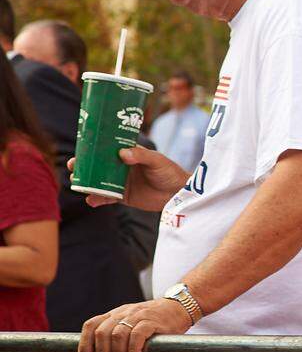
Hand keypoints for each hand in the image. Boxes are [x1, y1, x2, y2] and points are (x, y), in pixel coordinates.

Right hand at [68, 146, 189, 209]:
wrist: (178, 193)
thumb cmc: (169, 172)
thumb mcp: (156, 161)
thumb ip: (141, 156)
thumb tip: (123, 154)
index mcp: (127, 155)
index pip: (105, 150)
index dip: (91, 150)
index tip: (79, 151)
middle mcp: (121, 168)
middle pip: (97, 166)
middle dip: (83, 167)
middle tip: (73, 168)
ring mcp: (120, 183)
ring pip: (98, 182)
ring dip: (86, 184)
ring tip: (78, 185)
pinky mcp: (123, 197)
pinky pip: (107, 198)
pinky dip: (98, 200)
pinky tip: (91, 201)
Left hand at [78, 298, 192, 351]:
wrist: (178, 308)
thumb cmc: (154, 321)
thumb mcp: (132, 323)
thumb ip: (118, 335)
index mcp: (115, 314)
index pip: (92, 325)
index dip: (84, 342)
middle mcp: (123, 313)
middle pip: (102, 333)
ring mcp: (137, 315)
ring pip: (117, 335)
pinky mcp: (152, 321)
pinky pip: (137, 336)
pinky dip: (133, 351)